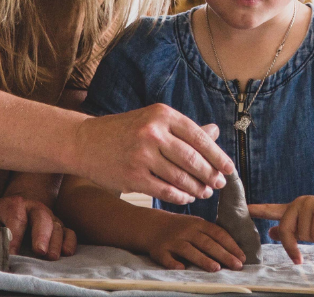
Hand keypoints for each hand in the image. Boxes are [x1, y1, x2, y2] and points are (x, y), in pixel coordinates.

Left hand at [0, 194, 76, 259]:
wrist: (20, 203)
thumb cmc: (0, 217)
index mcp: (13, 205)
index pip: (15, 218)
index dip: (14, 236)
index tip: (11, 254)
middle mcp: (34, 208)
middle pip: (41, 217)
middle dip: (41, 235)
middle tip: (39, 251)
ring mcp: (50, 216)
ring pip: (57, 226)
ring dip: (56, 242)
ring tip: (51, 257)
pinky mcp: (60, 226)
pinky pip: (69, 232)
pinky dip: (70, 242)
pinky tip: (66, 253)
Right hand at [75, 104, 233, 203]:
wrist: (85, 142)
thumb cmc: (125, 131)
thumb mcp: (153, 120)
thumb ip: (184, 129)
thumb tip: (215, 130)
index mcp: (161, 115)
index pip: (198, 137)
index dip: (217, 155)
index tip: (228, 168)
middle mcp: (152, 133)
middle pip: (192, 159)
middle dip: (210, 174)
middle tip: (219, 184)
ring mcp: (141, 155)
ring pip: (179, 177)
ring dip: (196, 188)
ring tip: (205, 193)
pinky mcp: (132, 176)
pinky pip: (164, 190)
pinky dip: (179, 196)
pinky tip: (186, 198)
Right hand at [144, 212, 245, 271]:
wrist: (151, 225)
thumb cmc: (180, 228)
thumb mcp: (195, 225)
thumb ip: (211, 234)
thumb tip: (234, 251)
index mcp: (198, 224)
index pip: (218, 233)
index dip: (231, 245)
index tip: (242, 257)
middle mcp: (186, 231)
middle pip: (207, 243)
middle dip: (223, 254)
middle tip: (237, 265)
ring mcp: (172, 240)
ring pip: (189, 250)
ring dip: (203, 259)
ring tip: (216, 268)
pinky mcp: (159, 250)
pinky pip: (166, 258)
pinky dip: (173, 263)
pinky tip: (182, 269)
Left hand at [249, 195, 313, 263]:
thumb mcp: (310, 229)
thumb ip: (292, 230)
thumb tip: (272, 232)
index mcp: (294, 209)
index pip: (272, 209)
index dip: (257, 210)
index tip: (243, 209)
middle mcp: (299, 203)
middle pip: (286, 231)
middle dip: (294, 246)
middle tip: (303, 255)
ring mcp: (310, 203)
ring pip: (304, 235)